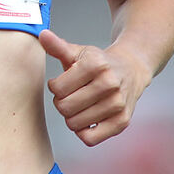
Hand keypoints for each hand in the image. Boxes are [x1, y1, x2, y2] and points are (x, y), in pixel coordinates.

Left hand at [39, 29, 148, 146]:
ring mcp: (117, 104)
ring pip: (75, 124)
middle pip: (65, 108)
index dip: (55, 87)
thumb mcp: (78, 52)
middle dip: (61, 103)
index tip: (62, 83)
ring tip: (79, 105)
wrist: (131, 70)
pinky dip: (83, 132)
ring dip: (71, 117)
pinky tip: (86, 118)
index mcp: (96, 65)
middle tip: (70, 96)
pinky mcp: (122, 122)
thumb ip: (58, 46)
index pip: (57, 88)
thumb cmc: (98, 62)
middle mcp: (109, 84)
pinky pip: (90, 139)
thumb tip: (42, 35)